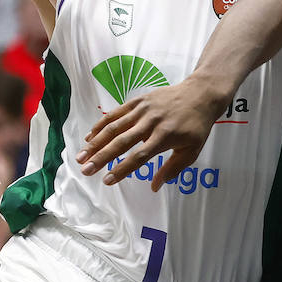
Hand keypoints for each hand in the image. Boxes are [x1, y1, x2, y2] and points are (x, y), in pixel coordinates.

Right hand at [76, 78, 227, 188]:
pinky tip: (89, 136)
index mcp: (165, 136)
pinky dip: (101, 125)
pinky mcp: (138, 101)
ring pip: (114, 127)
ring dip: (95, 142)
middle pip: (121, 142)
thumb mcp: (191, 151)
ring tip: (80, 156)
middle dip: (101, 157)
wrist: (200, 94)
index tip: (107, 181)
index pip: (139, 156)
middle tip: (85, 170)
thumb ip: (172, 169)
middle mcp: (151, 122)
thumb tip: (154, 187)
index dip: (122, 169)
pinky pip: (116, 113)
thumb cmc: (196, 126)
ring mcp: (142, 109)